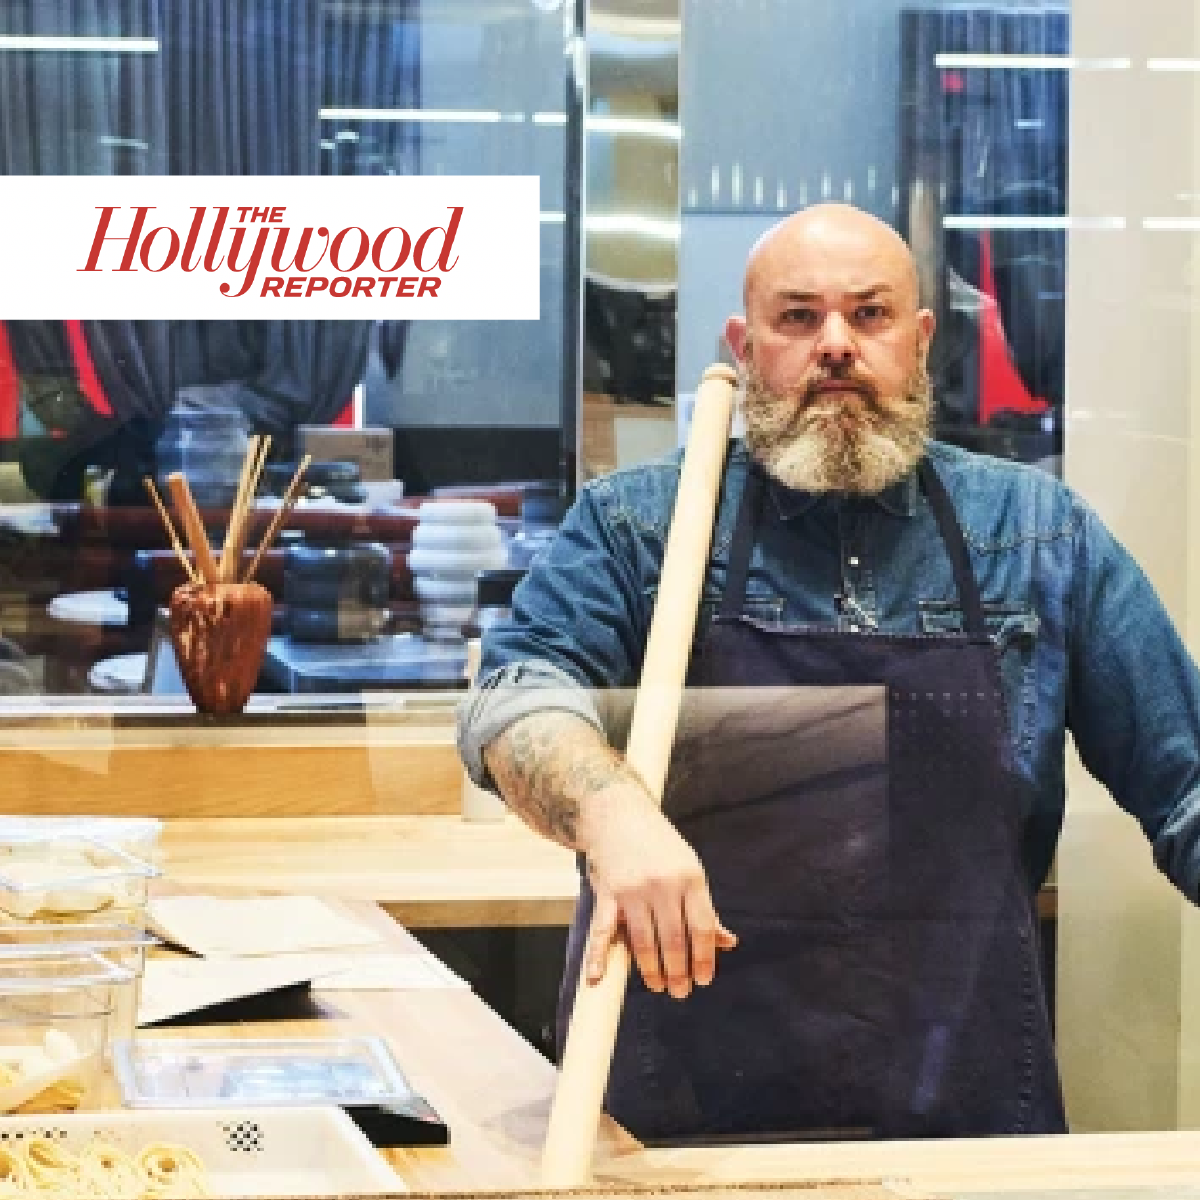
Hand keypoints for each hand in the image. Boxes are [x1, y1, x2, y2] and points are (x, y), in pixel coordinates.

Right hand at [580, 787, 736, 998]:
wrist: (616, 813)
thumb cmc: (658, 844)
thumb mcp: (689, 869)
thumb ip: (705, 909)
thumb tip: (728, 942)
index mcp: (690, 879)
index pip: (702, 928)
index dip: (704, 959)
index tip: (704, 980)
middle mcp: (663, 885)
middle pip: (674, 940)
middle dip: (679, 972)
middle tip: (680, 992)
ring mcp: (633, 890)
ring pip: (644, 941)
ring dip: (651, 970)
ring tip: (658, 986)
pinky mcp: (607, 893)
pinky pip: (603, 931)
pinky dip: (598, 956)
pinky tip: (597, 978)